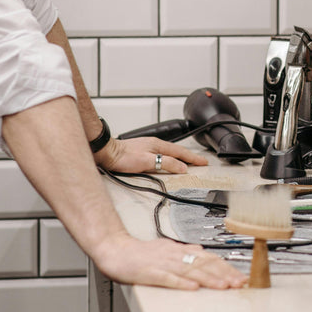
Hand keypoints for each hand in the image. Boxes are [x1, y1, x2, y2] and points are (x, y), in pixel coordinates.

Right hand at [93, 234, 246, 289]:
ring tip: (223, 286)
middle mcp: (175, 254)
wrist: (116, 249)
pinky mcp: (150, 272)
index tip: (239, 276)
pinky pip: (168, 278)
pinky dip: (181, 283)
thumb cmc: (141, 253)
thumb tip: (202, 252)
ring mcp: (163, 263)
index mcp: (180, 250)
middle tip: (238, 282)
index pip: (208, 258)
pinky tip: (193, 288)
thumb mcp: (167, 249)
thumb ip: (185, 251)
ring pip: (190, 270)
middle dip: (223, 274)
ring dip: (209, 279)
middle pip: (203, 264)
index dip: (225, 267)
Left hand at [94, 137, 208, 174]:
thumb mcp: (147, 161)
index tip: (203, 162)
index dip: (193, 158)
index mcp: (158, 145)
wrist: (107, 153)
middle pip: (177, 151)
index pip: (181, 152)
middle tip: (201, 162)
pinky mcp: (142, 151)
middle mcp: (155, 144)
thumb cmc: (123, 157)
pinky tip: (168, 161)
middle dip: (190, 157)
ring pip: (170, 152)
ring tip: (189, 162)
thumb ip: (165, 163)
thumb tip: (182, 166)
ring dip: (181, 157)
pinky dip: (171, 158)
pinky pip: (163, 154)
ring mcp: (149, 147)